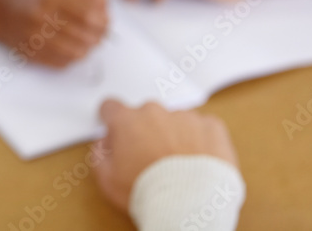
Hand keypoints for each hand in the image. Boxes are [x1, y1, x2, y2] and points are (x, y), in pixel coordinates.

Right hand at [0, 0, 107, 66]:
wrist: (1, 13)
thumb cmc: (33, 0)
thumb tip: (106, 3)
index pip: (88, 14)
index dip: (102, 19)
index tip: (106, 20)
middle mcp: (41, 19)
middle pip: (84, 35)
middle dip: (99, 36)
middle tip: (101, 34)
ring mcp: (36, 39)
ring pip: (77, 52)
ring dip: (87, 48)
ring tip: (88, 42)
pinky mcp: (33, 55)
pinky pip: (63, 63)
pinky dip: (72, 58)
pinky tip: (71, 49)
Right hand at [92, 100, 237, 210]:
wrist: (190, 204)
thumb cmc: (147, 192)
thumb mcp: (107, 180)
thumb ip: (100, 155)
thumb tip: (104, 144)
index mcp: (127, 121)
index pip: (111, 107)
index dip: (112, 119)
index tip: (116, 129)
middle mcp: (155, 112)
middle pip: (145, 114)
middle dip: (146, 131)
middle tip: (151, 158)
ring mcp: (185, 117)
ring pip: (175, 121)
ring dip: (174, 135)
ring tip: (180, 165)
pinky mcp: (211, 126)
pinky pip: (203, 127)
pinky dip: (201, 140)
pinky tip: (199, 161)